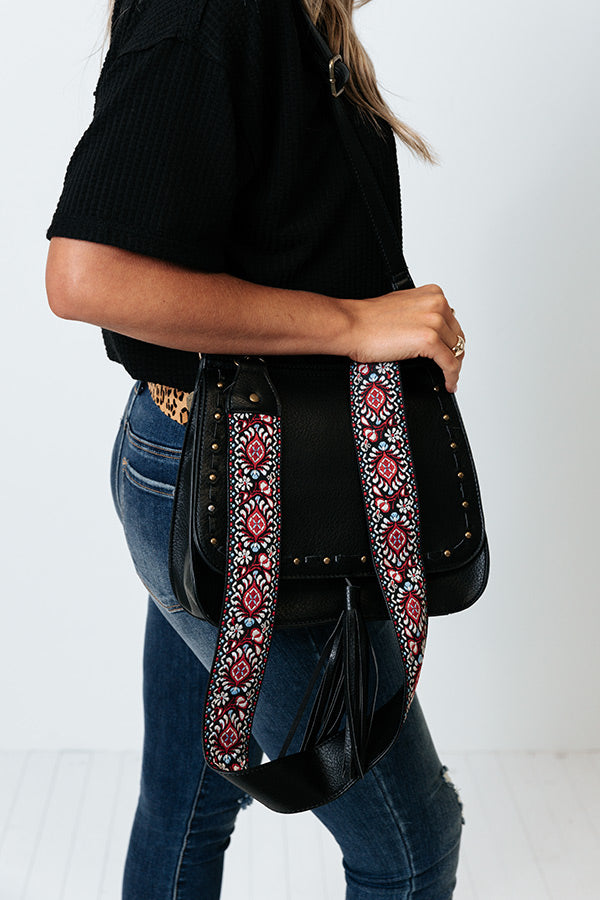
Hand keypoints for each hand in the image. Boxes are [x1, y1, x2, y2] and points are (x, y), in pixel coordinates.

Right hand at [341, 284, 465, 392]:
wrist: (352, 325)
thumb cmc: (368, 320)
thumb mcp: (403, 306)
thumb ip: (421, 313)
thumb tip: (431, 329)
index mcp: (433, 294)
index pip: (453, 322)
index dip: (452, 340)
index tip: (449, 351)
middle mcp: (437, 305)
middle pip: (457, 337)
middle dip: (454, 355)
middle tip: (449, 369)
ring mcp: (434, 322)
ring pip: (456, 351)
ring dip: (454, 368)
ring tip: (448, 379)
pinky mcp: (428, 341)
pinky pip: (449, 363)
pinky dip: (451, 376)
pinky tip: (448, 383)